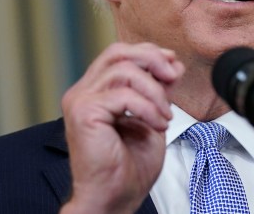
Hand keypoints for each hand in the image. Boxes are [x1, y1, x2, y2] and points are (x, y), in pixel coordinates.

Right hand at [59, 42, 184, 213]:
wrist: (113, 200)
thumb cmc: (128, 168)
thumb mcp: (152, 119)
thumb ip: (158, 91)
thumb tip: (172, 65)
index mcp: (95, 91)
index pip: (118, 54)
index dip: (148, 53)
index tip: (173, 66)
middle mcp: (83, 92)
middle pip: (117, 53)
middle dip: (152, 59)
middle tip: (173, 76)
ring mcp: (80, 100)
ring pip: (124, 70)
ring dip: (154, 91)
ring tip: (165, 115)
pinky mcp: (84, 112)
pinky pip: (124, 95)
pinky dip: (148, 108)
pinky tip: (157, 124)